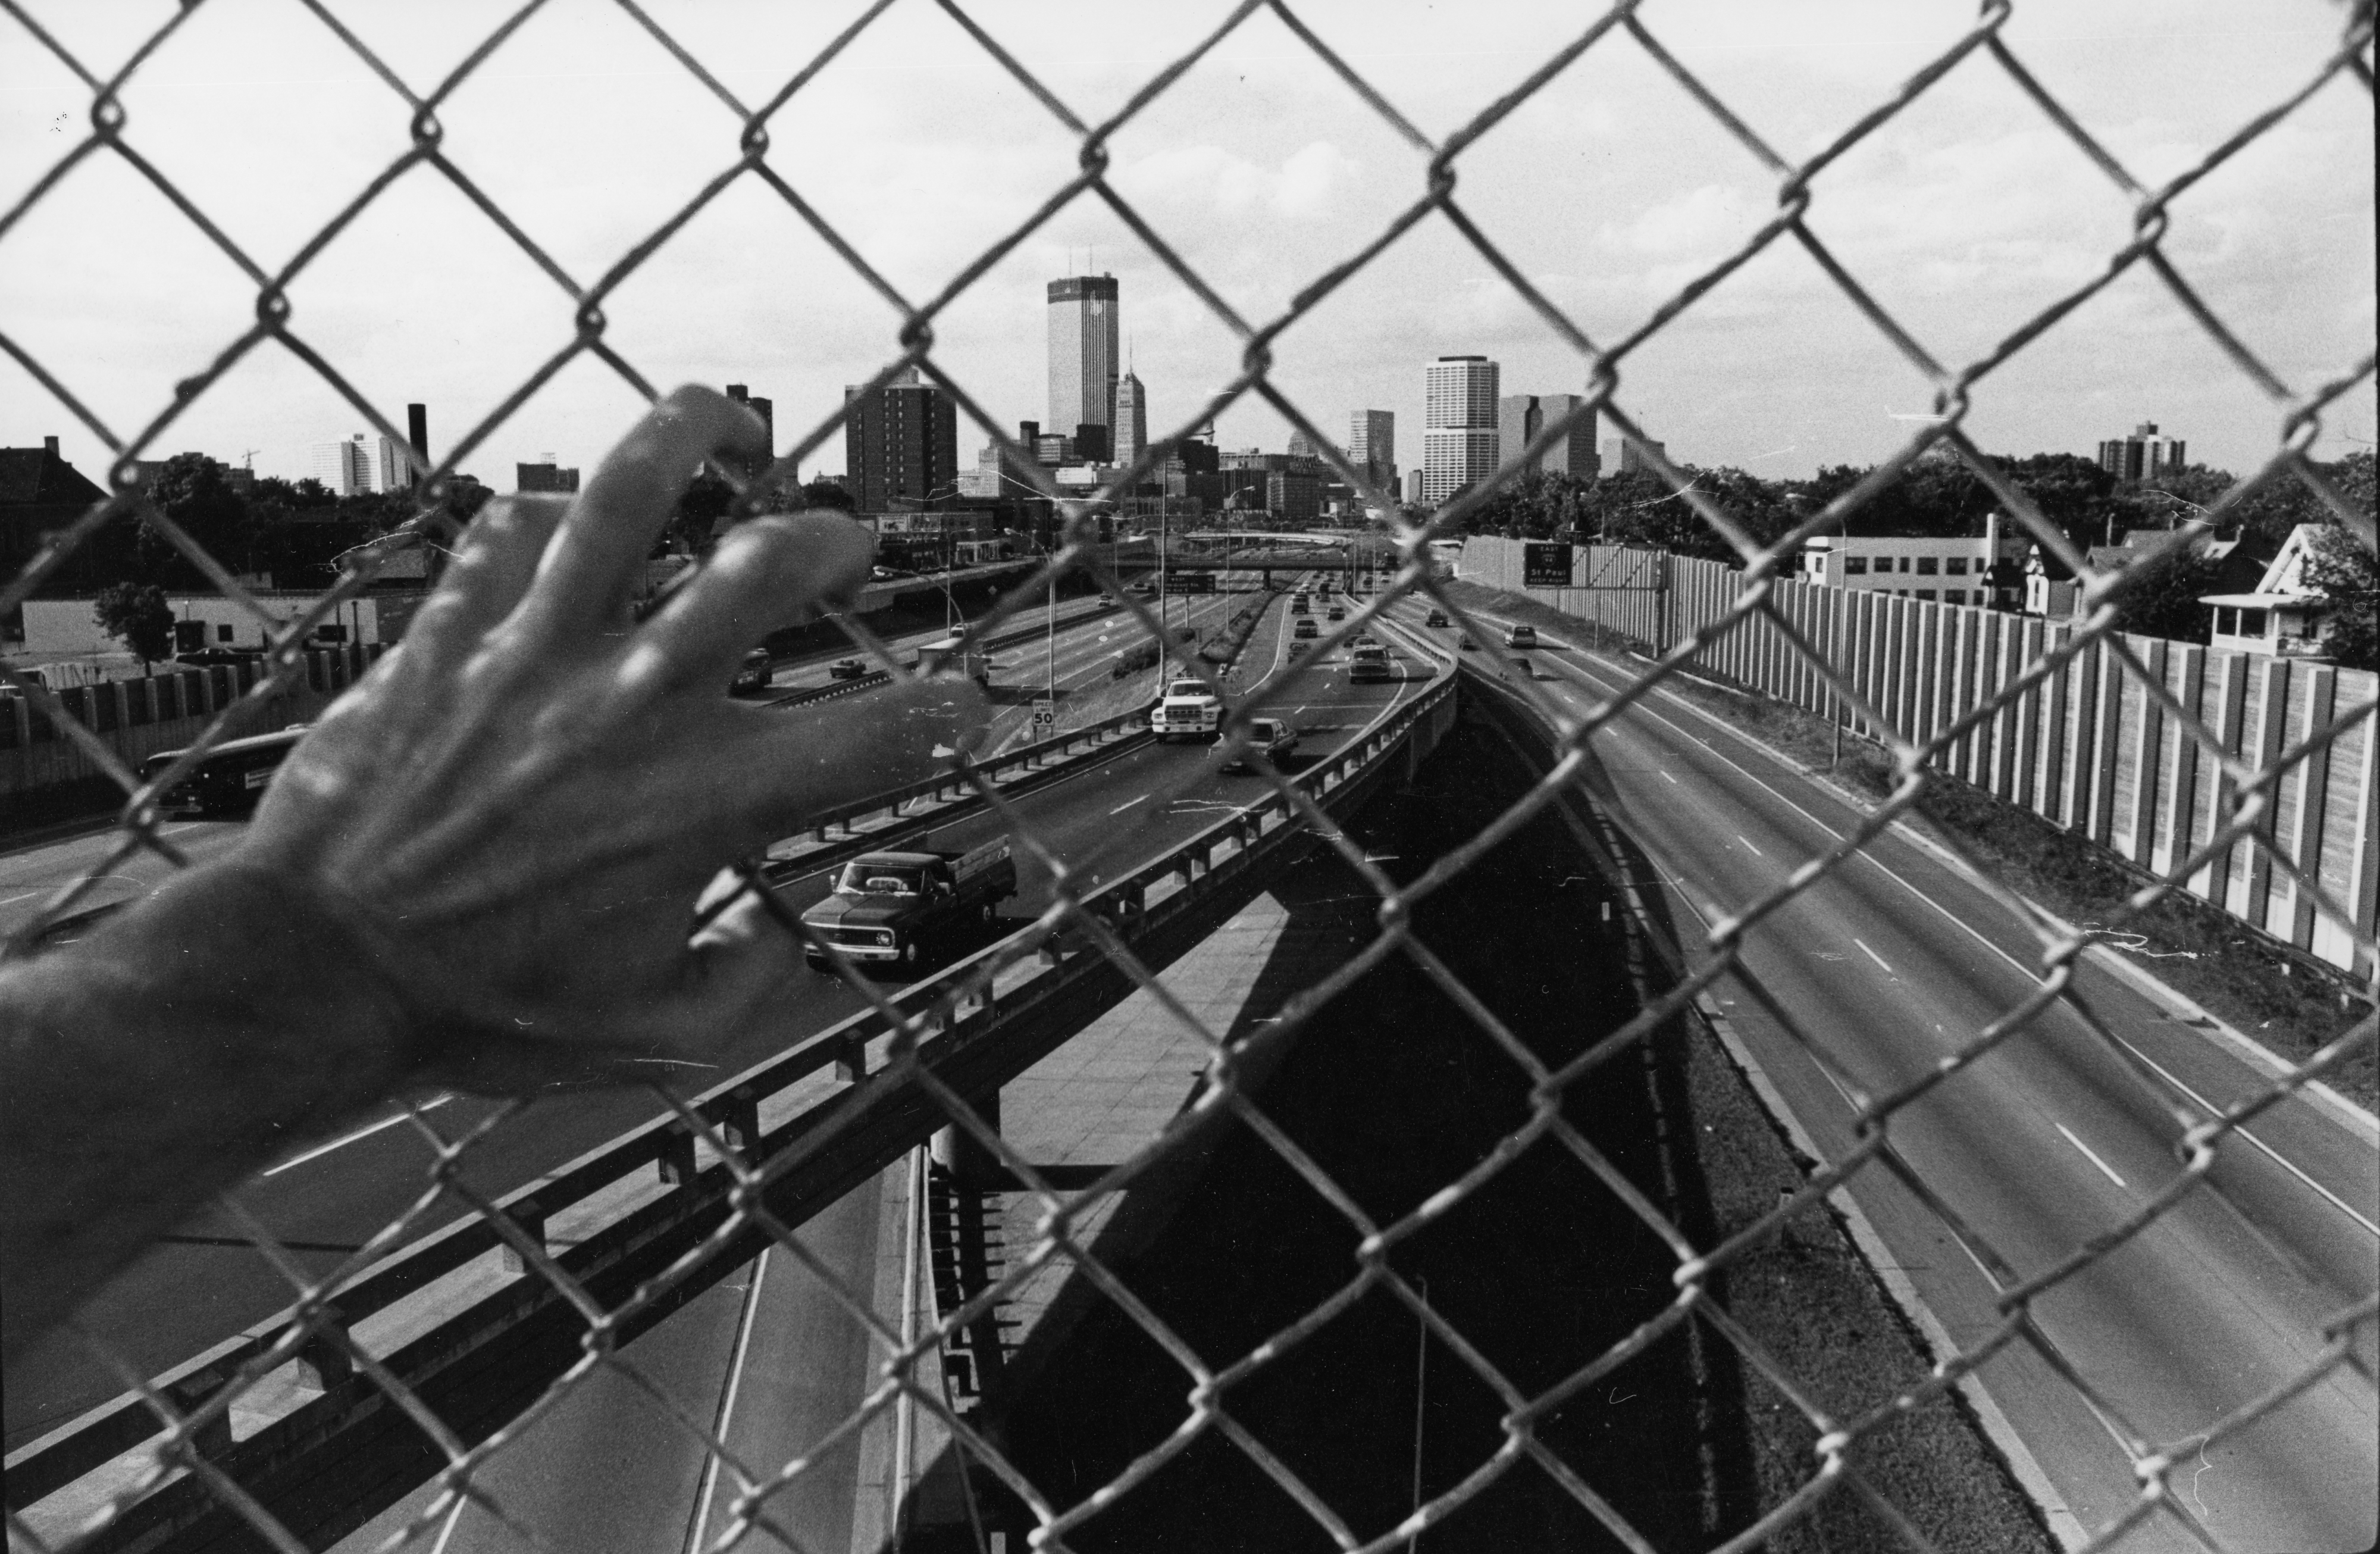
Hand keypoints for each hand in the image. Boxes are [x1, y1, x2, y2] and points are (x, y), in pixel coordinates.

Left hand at [229, 385, 985, 1091]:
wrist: (315, 968)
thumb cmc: (484, 1007)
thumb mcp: (653, 1034)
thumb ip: (747, 986)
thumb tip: (784, 936)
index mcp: (704, 804)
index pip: (874, 738)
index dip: (948, 715)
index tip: (965, 708)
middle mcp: (637, 705)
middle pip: (769, 567)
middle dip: (833, 541)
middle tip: (845, 549)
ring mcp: (540, 653)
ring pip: (631, 491)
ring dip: (694, 437)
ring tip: (729, 428)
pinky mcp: (453, 631)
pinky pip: (513, 527)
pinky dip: (553, 513)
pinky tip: (575, 527)